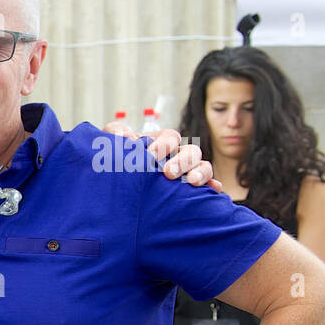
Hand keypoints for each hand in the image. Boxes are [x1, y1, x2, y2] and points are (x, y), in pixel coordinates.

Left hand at [102, 120, 219, 191]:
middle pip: (191, 151)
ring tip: (191, 182)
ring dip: (201, 173)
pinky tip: (213, 191)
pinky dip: (212, 187)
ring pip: (203, 167)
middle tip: (168, 172)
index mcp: (161, 142)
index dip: (163, 144)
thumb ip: (115, 133)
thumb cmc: (115, 161)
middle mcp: (177, 156)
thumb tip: (124, 136)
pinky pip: (208, 187)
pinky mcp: (190, 190)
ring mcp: (186, 173)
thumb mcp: (110, 144)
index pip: (170, 137)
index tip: (151, 155)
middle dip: (182, 161)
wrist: (115, 186)